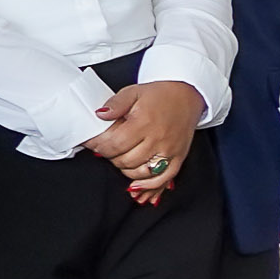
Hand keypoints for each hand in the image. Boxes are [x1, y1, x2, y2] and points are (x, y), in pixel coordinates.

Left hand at [85, 80, 199, 202]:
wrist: (186, 95)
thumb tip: (100, 115)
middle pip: (125, 160)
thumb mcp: (133, 92)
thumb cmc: (160, 95)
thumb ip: (115, 104)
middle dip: (110, 157)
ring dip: (125, 170)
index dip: (99, 147)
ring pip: (140, 172)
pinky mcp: (178, 157)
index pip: (114, 144)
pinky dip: (149, 186)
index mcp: (144, 122)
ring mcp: (169, 150)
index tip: (93, 144)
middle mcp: (157, 138)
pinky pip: (163, 178)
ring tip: (120, 159)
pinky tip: (137, 185)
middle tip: (106, 150)